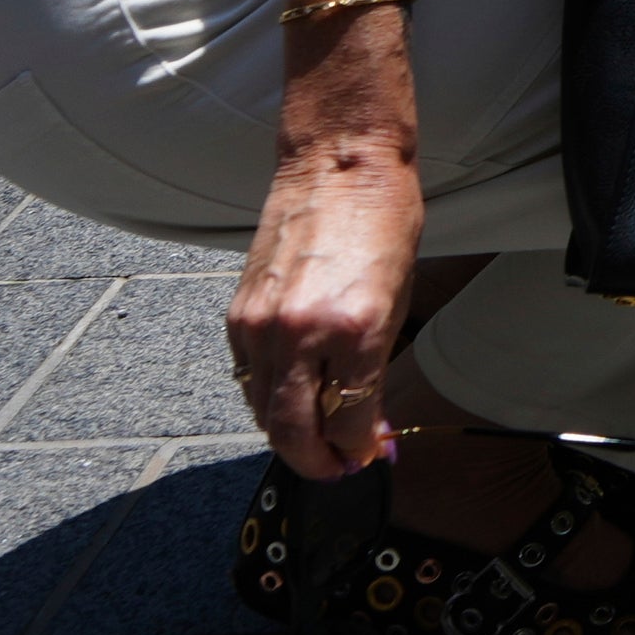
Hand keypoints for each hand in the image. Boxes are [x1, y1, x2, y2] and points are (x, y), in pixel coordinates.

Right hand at [230, 141, 420, 475]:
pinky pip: (247, 377)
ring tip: (314, 443)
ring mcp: (262, 325)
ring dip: (288, 436)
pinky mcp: (238, 314)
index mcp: (355, 330)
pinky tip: (288, 403)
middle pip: (295, 430)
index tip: (368, 456)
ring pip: (264, 410)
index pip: (350, 419)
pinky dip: (265, 400)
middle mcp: (302, 333)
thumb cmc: (383, 224)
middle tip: (335, 469)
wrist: (339, 165)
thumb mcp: (397, 301)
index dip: (360, 448)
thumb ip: (374, 368)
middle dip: (316, 461)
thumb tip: (367, 423)